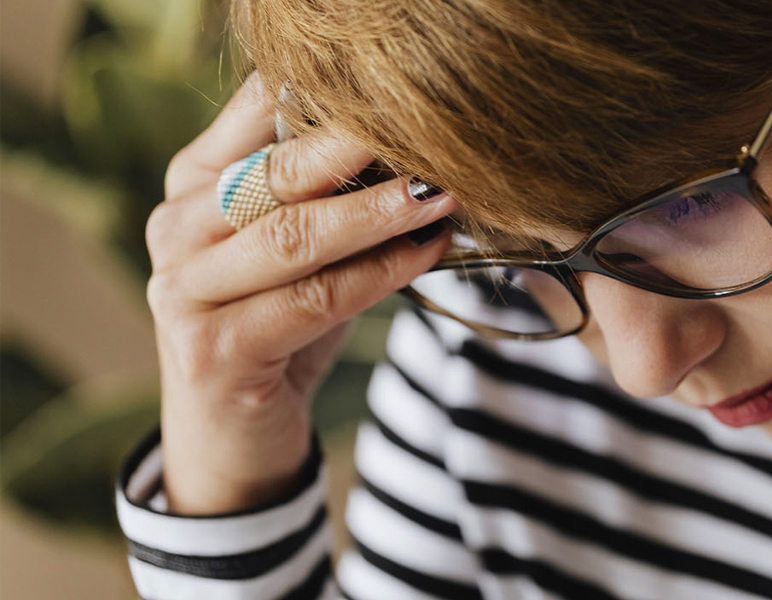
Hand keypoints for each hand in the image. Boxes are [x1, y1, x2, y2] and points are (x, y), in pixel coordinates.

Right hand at [146, 72, 454, 513]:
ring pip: (294, 237)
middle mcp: (176, 229)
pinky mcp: (213, 350)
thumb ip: (328, 198)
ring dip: (376, 213)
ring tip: (437, 194)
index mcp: (192, 185)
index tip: (395, 89)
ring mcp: (184, 291)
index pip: (252, 115)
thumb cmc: (275, 327)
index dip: (322, 95)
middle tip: (427, 132)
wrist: (231, 435)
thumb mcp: (296, 251)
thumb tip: (416, 149)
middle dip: (356, 148)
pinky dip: (377, 275)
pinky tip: (424, 254)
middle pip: (275, 174)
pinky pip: (312, 300)